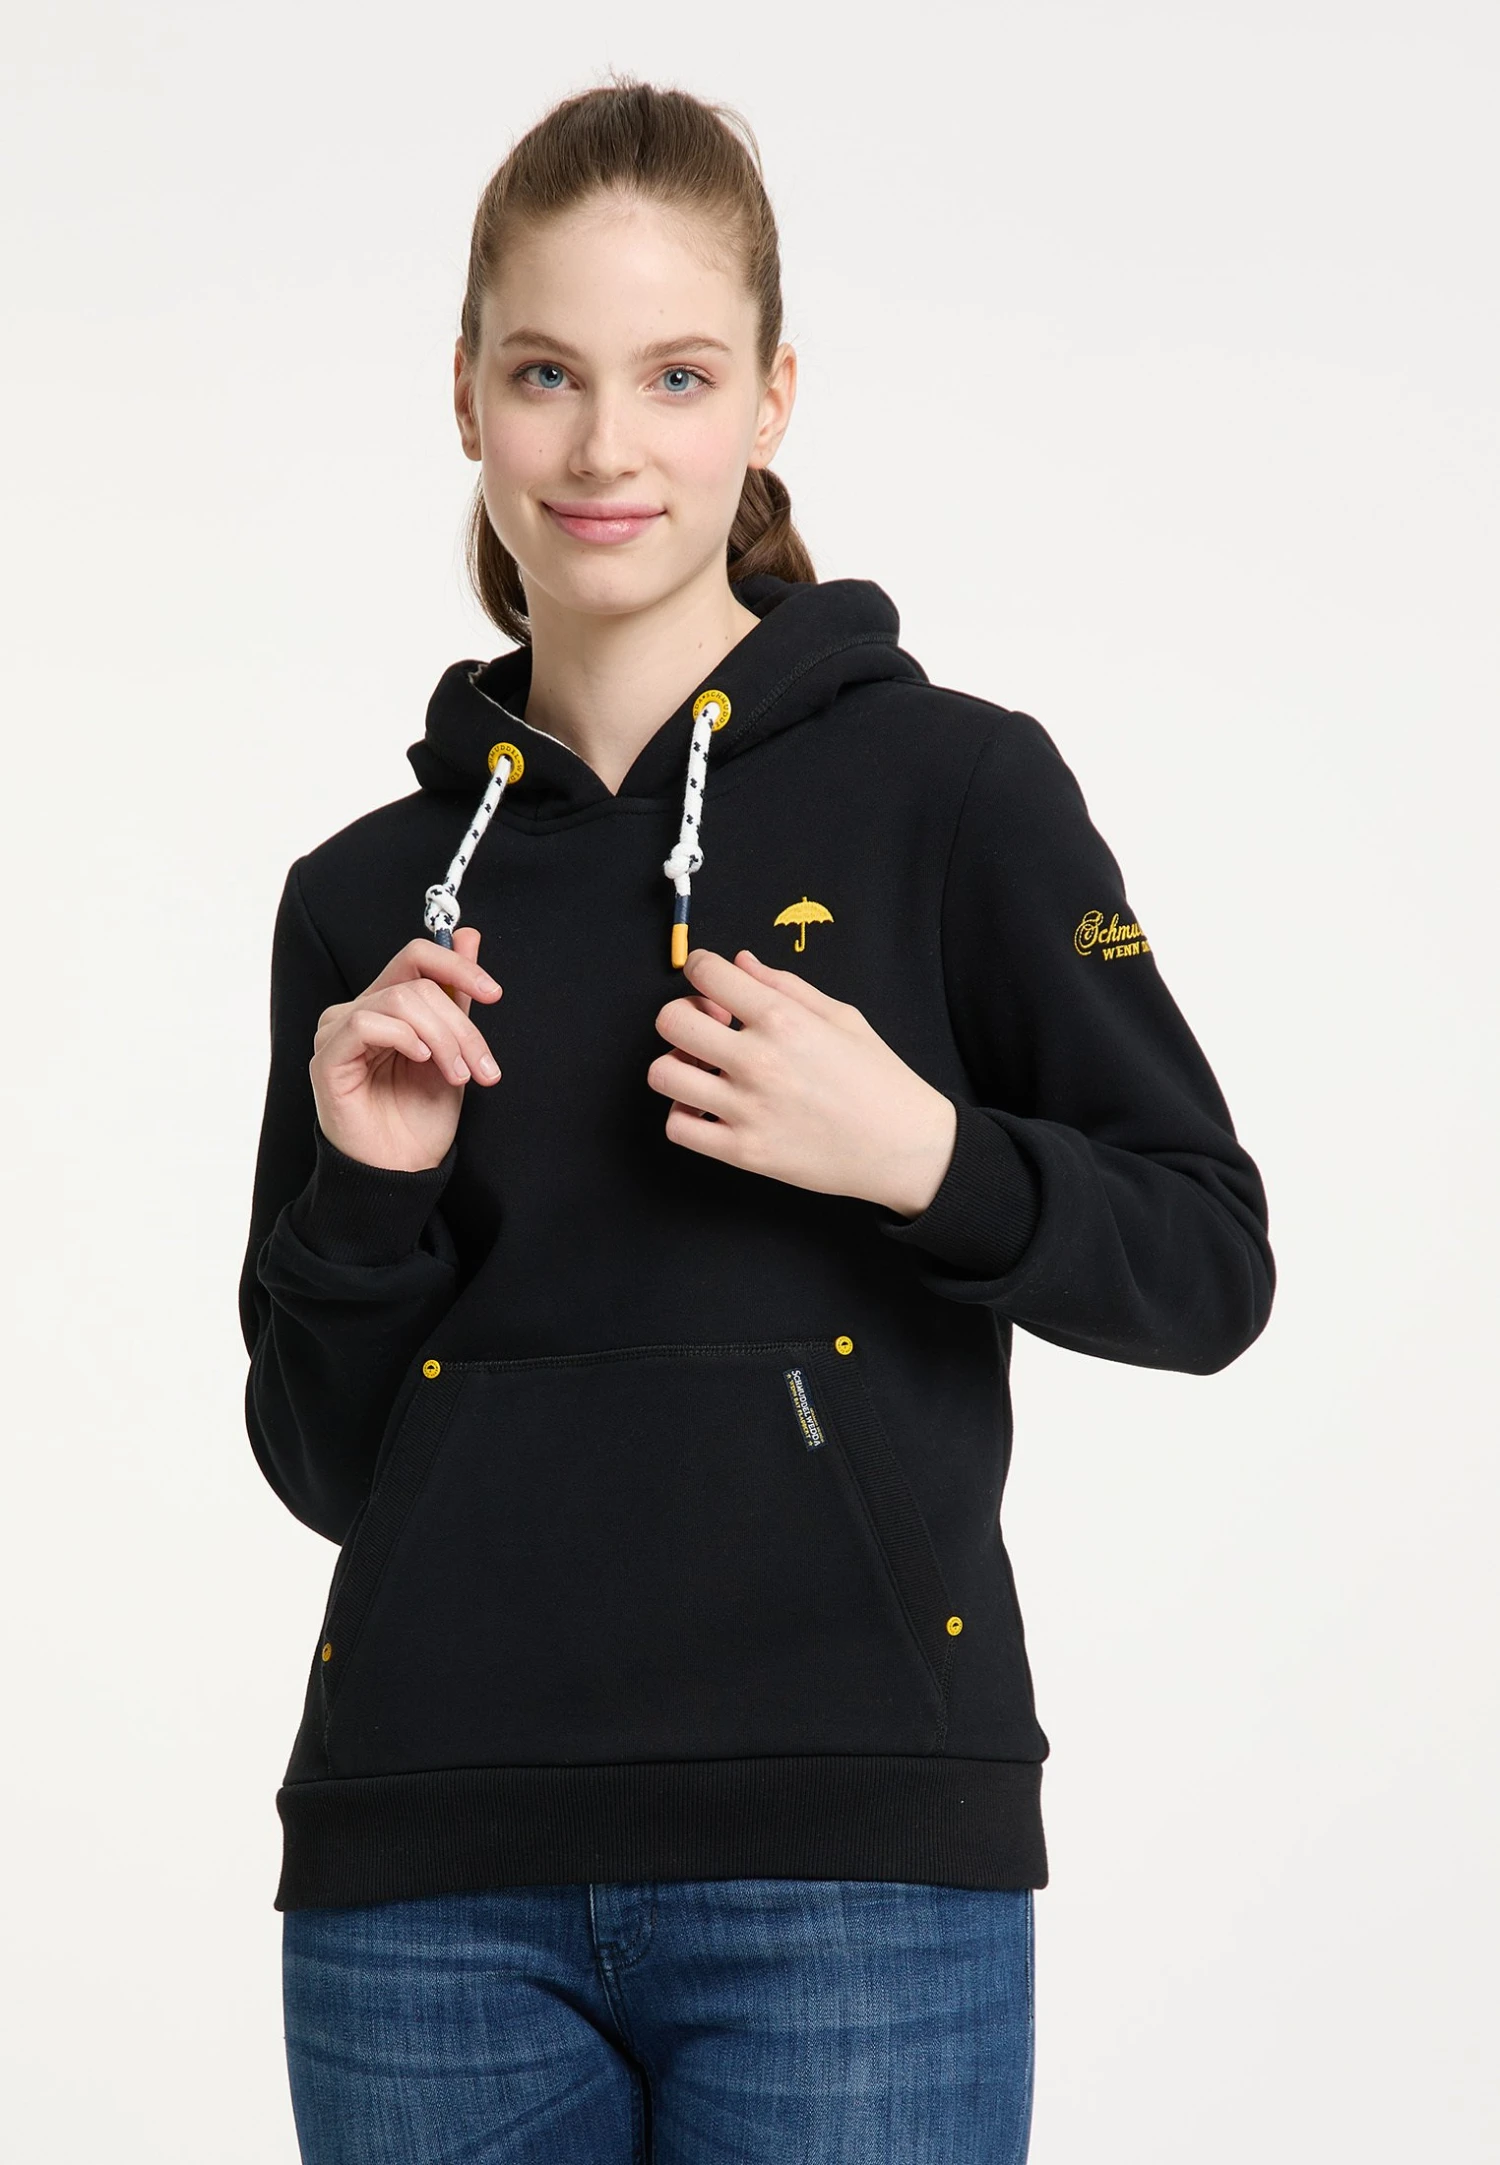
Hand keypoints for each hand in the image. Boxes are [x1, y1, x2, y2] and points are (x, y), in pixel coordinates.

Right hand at [309, 928, 502, 1173]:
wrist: (402, 1170)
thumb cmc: (421, 1116)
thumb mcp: (453, 1050)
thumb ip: (456, 996)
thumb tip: (468, 935)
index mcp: (386, 1005)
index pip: (416, 958)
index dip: (457, 965)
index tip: (493, 994)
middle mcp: (358, 1011)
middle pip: (417, 984)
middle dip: (461, 1025)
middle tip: (483, 1066)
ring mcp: (338, 1032)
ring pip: (400, 1001)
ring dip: (443, 1038)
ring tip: (459, 1076)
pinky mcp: (328, 1057)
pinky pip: (366, 1023)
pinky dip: (405, 1038)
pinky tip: (422, 1062)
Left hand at [648, 948, 957, 1218]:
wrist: (904, 1148)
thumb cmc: (879, 1079)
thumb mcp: (842, 1017)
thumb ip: (785, 985)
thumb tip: (740, 961)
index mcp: (784, 1020)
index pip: (707, 973)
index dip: (702, 970)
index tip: (712, 982)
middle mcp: (759, 1061)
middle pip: (671, 1021)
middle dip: (682, 1015)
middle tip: (709, 1027)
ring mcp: (747, 1110)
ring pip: (663, 1074)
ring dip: (677, 1065)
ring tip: (704, 1070)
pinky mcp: (743, 1152)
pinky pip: (678, 1128)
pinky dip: (683, 1115)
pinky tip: (707, 1108)